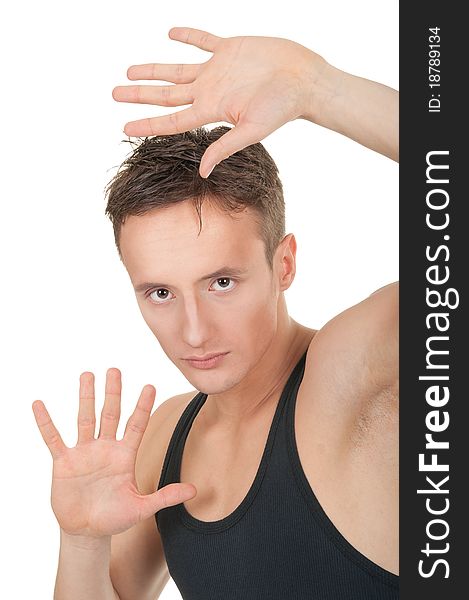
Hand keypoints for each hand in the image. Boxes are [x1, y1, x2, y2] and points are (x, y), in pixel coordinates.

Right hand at [32, 368, 196, 537]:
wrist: (87, 532)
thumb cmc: (114, 518)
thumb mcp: (142, 507)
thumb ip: (166, 496)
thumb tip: (195, 490)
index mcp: (125, 455)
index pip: (136, 425)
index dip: (143, 406)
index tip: (150, 386)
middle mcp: (105, 448)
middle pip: (111, 414)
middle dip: (113, 392)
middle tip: (115, 370)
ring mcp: (84, 453)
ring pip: (85, 418)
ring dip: (86, 397)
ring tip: (87, 375)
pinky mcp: (64, 462)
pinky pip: (53, 438)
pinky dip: (46, 422)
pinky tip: (39, 405)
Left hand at [112, 27, 325, 177]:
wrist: (304, 80)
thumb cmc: (282, 108)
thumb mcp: (252, 130)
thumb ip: (225, 147)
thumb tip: (202, 172)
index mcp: (211, 109)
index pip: (171, 119)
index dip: (146, 123)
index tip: (123, 127)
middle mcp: (209, 91)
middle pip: (166, 94)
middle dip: (140, 94)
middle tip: (114, 93)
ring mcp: (218, 70)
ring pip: (176, 69)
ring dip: (153, 69)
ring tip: (130, 70)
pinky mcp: (230, 48)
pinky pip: (203, 40)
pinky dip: (188, 36)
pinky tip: (171, 34)